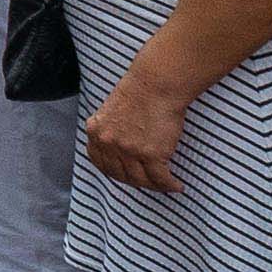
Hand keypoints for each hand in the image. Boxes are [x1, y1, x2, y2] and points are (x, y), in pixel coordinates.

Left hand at [81, 71, 190, 194]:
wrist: (156, 84)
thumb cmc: (139, 93)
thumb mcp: (111, 112)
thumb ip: (110, 131)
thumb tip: (118, 150)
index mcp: (95, 131)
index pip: (101, 164)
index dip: (116, 173)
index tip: (128, 177)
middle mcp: (108, 142)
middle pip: (121, 175)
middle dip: (137, 182)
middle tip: (150, 182)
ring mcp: (128, 150)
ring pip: (141, 180)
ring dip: (155, 186)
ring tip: (165, 185)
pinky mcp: (151, 154)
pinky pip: (160, 179)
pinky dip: (169, 185)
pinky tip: (177, 186)